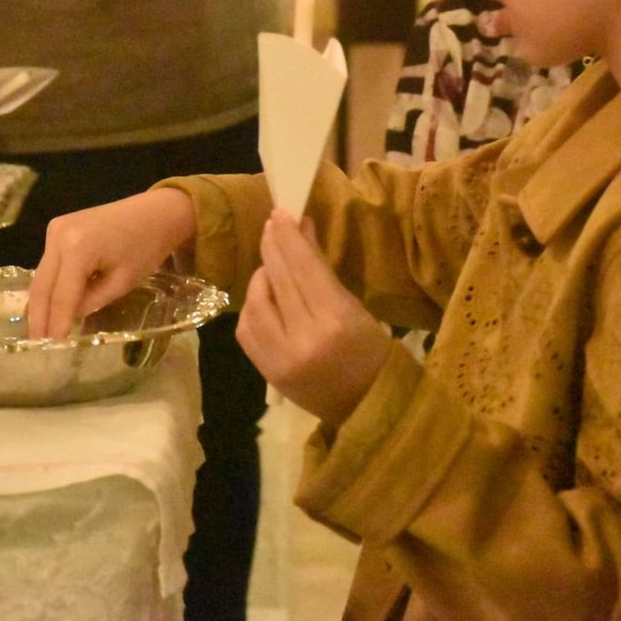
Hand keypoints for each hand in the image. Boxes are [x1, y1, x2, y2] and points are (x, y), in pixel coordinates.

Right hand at [27, 188, 197, 339]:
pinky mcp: (58, 227)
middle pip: (42, 285)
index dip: (56, 323)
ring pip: (41, 275)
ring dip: (40, 303)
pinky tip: (49, 306)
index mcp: (77, 248)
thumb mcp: (122, 282)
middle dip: (39, 317)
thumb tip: (68, 317)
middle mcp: (58, 235)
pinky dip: (49, 285)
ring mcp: (55, 228)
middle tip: (36, 344)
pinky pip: (48, 263)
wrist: (155, 212)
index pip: (62, 295)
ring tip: (40, 331)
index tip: (51, 346)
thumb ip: (91, 301)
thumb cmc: (146, 247)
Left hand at [237, 211, 394, 426]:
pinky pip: (247, 328)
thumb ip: (322, 272)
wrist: (368, 407)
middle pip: (279, 279)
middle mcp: (303, 338)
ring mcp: (280, 358)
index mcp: (336, 320)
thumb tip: (300, 230)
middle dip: (273, 246)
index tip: (281, 212)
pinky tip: (265, 296)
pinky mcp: (266, 372)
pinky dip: (253, 306)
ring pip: (256, 301)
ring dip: (262, 276)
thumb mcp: (355, 307)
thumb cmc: (373, 352)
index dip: (290, 236)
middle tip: (272, 223)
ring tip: (272, 265)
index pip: (303, 267)